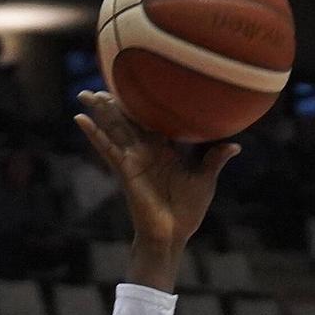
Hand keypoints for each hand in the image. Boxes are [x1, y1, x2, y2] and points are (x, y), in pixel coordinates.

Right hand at [75, 90, 239, 262]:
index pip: (150, 120)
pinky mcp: (125, 170)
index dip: (142, 102)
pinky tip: (79, 120)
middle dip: (114, 102)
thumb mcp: (205, 179)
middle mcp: (145, 151)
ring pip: (113, 129)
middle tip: (103, 80)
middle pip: (126, 120)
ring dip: (99, 112)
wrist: (174, 234)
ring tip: (84, 93)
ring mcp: (133, 160)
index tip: (136, 81)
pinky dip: (93, 134)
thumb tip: (235, 145)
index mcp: (163, 150)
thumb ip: (215, 159)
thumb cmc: (189, 211)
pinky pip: (107, 149)